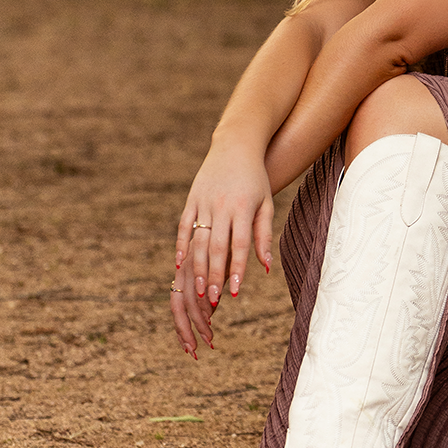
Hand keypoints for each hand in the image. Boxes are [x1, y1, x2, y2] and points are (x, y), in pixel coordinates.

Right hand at [170, 140, 274, 358]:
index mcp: (243, 208)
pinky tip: (180, 264)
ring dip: (197, 267)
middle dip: (213, 276)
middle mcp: (222, 205)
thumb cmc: (256, 179)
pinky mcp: (191, 198)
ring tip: (197, 290)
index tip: (234, 294)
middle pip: (216, 247)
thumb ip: (263, 236)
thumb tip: (266, 268)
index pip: (239, 245)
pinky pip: (184, 225)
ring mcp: (204, 201)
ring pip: (198, 240)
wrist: (236, 146)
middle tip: (211, 301)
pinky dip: (182, 245)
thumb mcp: (266, 204)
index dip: (237, 270)